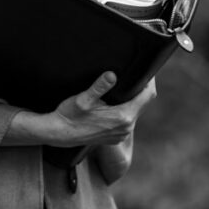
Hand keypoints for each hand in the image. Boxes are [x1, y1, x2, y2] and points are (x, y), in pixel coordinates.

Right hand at [2, 73, 156, 147]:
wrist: (59, 133)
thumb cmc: (70, 115)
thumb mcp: (83, 99)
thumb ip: (99, 87)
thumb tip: (112, 75)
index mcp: (122, 117)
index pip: (147, 96)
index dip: (149, 82)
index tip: (147, 71)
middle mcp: (126, 128)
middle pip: (143, 103)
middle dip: (141, 89)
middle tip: (136, 74)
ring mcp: (121, 134)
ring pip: (135, 112)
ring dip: (133, 100)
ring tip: (126, 86)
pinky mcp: (116, 137)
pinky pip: (127, 121)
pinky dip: (125, 111)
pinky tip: (115, 103)